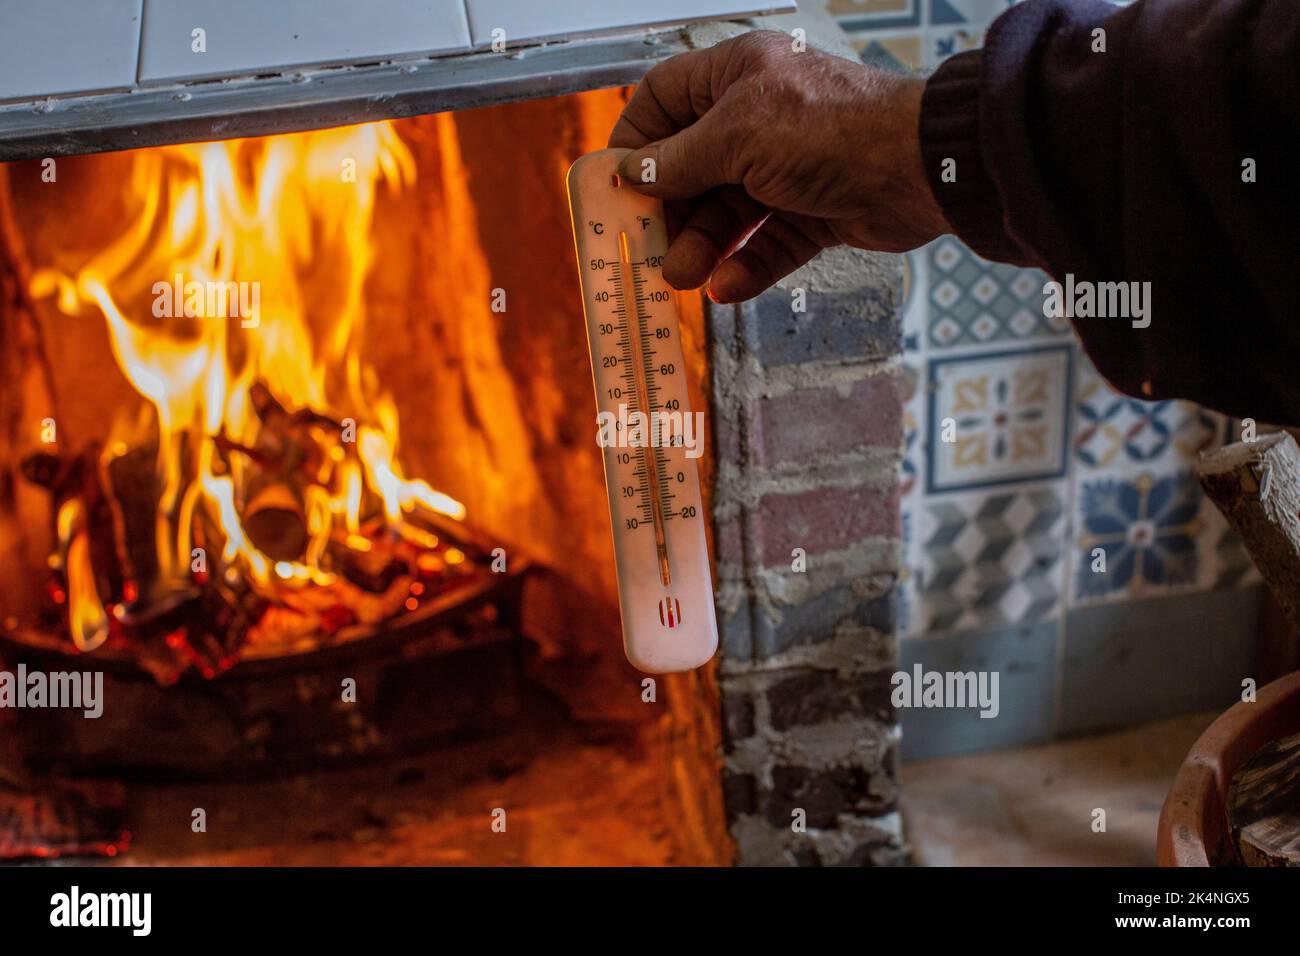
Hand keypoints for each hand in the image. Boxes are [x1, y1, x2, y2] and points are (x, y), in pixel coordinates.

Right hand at [609, 30, 948, 302]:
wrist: (918, 171)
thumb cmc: (834, 130)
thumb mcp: (737, 136)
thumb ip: (679, 159)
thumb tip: (633, 173)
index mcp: (738, 77)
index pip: (666, 99)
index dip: (636, 140)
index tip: (614, 185)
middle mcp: (760, 119)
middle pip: (692, 169)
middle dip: (669, 212)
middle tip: (648, 249)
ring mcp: (787, 169)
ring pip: (727, 214)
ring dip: (703, 247)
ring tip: (684, 277)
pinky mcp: (813, 213)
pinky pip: (767, 244)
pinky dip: (746, 266)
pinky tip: (728, 286)